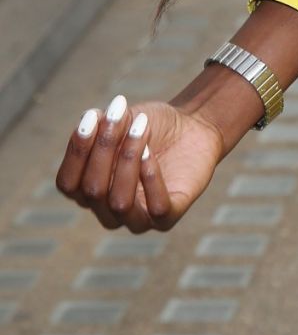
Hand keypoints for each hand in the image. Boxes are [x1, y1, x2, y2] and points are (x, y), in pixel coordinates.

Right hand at [55, 94, 222, 233]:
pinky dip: (151, 179)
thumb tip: (88, 122)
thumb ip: (102, 124)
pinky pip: (156, 209)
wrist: (193, 126)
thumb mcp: (123, 119)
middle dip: (105, 148)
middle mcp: (108, 211)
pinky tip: (152, 153)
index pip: (67, 184)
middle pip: (92, 191)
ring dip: (128, 161)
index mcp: (88, 190)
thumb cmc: (150, 126)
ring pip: (120, 204)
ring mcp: (137, 219)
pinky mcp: (167, 218)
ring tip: (141, 129)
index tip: (92, 116)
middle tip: (122, 115)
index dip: (76, 152)